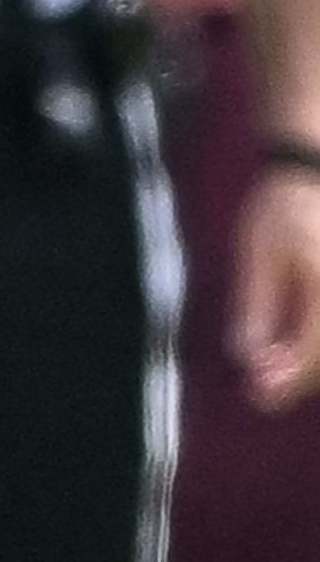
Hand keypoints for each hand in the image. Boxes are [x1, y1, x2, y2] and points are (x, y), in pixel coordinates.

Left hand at [250, 155, 319, 406]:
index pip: (314, 350)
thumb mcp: (258, 252)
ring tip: (280, 367)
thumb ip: (256, 305)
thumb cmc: (286, 202)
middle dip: (303, 377)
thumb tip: (248, 355)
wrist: (317, 165)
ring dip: (315, 361)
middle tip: (265, 387)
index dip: (288, 380)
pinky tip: (301, 342)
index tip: (259, 396)